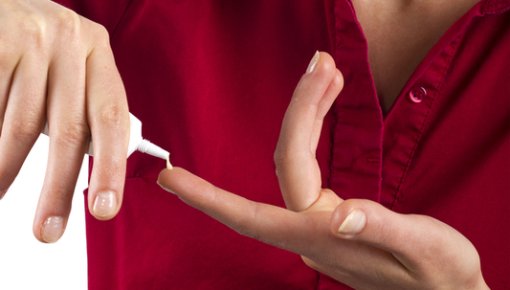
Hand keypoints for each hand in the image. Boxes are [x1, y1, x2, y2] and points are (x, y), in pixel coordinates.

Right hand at [0, 0, 128, 241]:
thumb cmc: (33, 49)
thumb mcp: (66, 71)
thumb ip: (78, 110)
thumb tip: (88, 171)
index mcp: (97, 53)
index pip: (111, 118)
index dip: (110, 168)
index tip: (104, 211)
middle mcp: (71, 41)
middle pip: (69, 130)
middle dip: (58, 187)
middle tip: (49, 232)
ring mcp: (32, 36)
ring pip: (22, 125)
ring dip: (7, 168)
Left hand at [157, 52, 488, 288]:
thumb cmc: (442, 278)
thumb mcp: (425, 252)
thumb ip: (381, 230)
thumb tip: (342, 212)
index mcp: (324, 240)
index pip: (255, 211)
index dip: (208, 197)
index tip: (167, 178)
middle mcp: (312, 230)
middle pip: (287, 162)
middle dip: (300, 109)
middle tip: (321, 64)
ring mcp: (319, 223)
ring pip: (297, 161)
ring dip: (308, 114)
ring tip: (329, 75)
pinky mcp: (330, 216)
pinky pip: (309, 168)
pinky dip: (315, 132)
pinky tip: (323, 110)